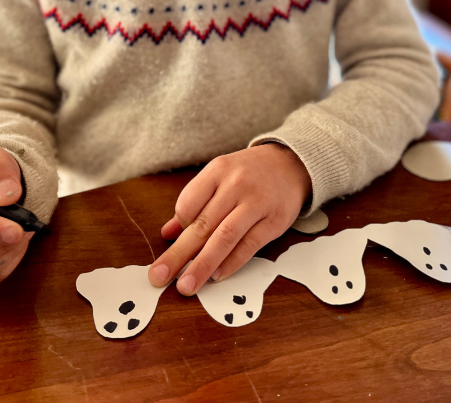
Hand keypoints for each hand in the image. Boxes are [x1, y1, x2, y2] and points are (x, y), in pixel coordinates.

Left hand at [148, 143, 311, 295]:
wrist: (290, 164)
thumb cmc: (248, 173)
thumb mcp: (219, 176)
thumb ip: (194, 203)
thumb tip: (168, 233)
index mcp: (218, 171)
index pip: (188, 203)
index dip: (179, 227)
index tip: (174, 242)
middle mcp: (236, 185)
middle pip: (202, 225)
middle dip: (179, 255)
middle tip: (159, 277)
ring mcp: (256, 203)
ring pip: (224, 237)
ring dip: (202, 264)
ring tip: (186, 285)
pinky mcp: (274, 221)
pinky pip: (249, 246)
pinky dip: (231, 263)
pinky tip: (216, 276)